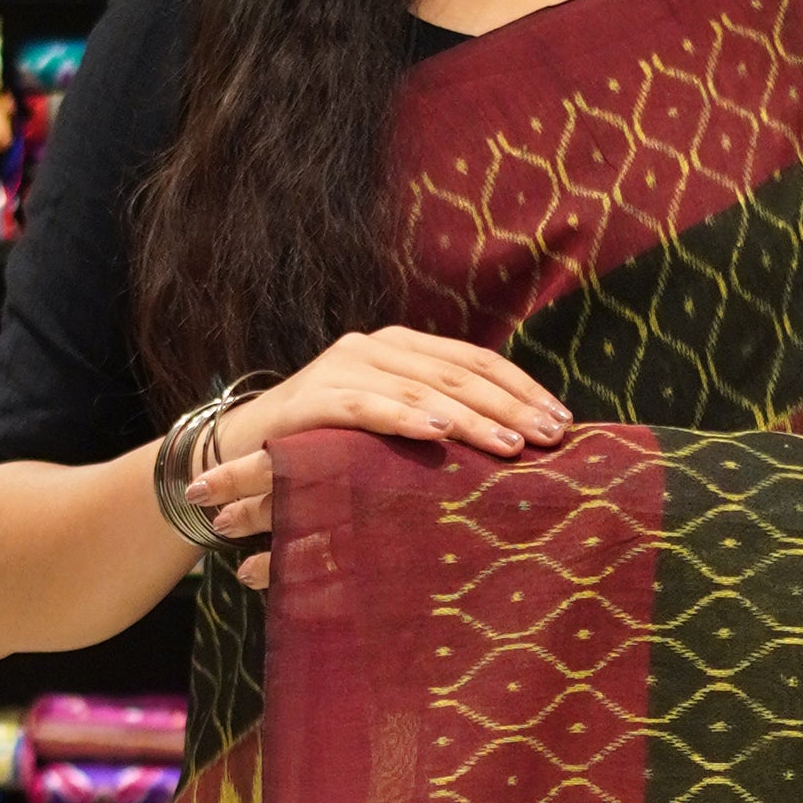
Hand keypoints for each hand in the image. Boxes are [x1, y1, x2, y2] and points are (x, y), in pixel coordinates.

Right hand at [194, 325, 569, 590]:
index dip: (522, 388)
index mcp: (401, 350)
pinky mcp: (312, 398)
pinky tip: (438, 434)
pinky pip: (366, 406)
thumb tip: (514, 446)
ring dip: (470, 418)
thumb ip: (438, 425)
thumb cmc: (328, 451)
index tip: (562, 423)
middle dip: (510, 406)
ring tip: (510, 445)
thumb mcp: (390, 433)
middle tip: (549, 438)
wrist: (241, 455)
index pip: (475, 361)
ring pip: (421, 388)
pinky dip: (404, 418)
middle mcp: (374, 348)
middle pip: (457, 373)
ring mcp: (342, 367)